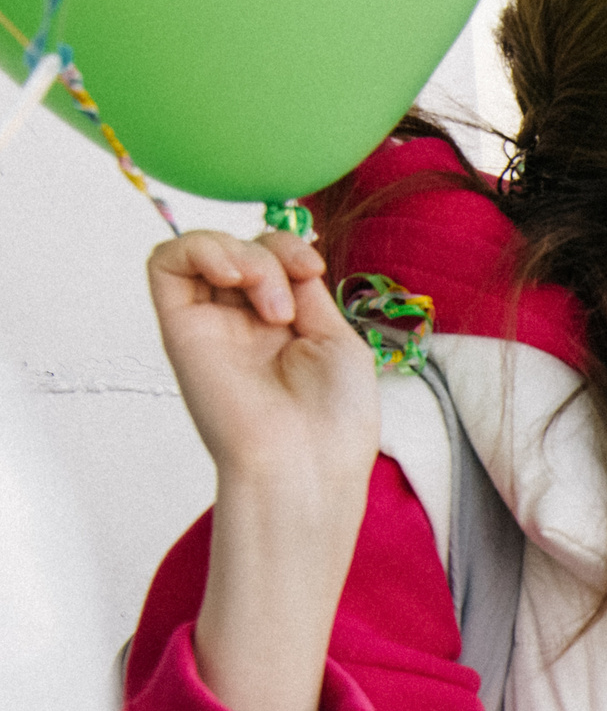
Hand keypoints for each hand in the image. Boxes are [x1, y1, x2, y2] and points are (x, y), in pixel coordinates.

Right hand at [149, 229, 381, 710]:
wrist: (305, 463)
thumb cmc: (334, 418)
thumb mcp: (337, 339)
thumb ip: (303, 290)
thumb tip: (284, 256)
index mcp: (286, 328)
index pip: (272, 259)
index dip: (290, 248)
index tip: (314, 270)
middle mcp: (244, 326)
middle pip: (241, 250)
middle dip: (272, 251)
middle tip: (294, 298)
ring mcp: (211, 327)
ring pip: (204, 250)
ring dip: (242, 255)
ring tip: (270, 303)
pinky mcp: (179, 331)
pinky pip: (165, 264)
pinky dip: (199, 249)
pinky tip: (234, 276)